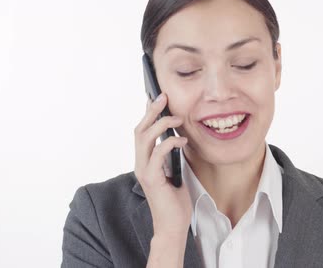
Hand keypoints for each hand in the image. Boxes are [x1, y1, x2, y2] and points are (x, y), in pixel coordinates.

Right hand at [134, 93, 191, 237]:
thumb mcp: (174, 171)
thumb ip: (170, 156)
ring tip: (177, 118)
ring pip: (145, 138)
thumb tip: (177, 136)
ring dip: (161, 124)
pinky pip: (158, 154)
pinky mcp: (152, 179)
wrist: (172, 225)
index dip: (147, 113)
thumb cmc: (175, 200)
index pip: (142, 132)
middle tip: (163, 97)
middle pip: (139, 130)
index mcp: (144, 161)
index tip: (155, 97)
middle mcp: (140, 164)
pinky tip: (183, 141)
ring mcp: (144, 171)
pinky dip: (170, 143)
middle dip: (151, 111)